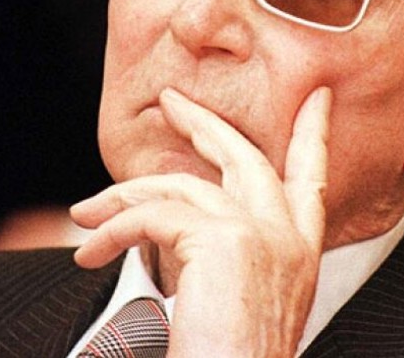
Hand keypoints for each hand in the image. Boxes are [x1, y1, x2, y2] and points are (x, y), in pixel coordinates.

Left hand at [71, 86, 330, 356]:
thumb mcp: (236, 303)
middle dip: (204, 123)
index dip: (313, 135)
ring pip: (184, 184)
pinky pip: (154, 215)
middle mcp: (288, 238)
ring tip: (88, 214)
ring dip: (125, 196)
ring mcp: (262, 234)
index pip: (312, 178)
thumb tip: (174, 225)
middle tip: (172, 101)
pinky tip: (92, 250)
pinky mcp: (225, 240)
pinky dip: (113, 230)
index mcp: (300, 253)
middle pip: (246, 157)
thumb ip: (221, 258)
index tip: (315, 99)